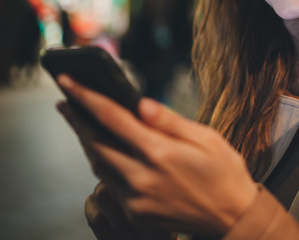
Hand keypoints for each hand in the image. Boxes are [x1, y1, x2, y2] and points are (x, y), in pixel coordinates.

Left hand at [55, 75, 257, 236]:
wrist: (233, 217)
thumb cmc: (224, 171)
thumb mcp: (207, 138)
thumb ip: (170, 121)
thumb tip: (139, 103)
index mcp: (161, 153)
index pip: (112, 118)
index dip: (86, 97)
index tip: (67, 81)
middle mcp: (142, 178)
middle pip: (95, 143)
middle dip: (77, 120)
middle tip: (64, 102)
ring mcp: (136, 200)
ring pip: (99, 166)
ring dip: (88, 143)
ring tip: (82, 123)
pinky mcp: (135, 215)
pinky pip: (111, 187)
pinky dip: (106, 166)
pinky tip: (109, 153)